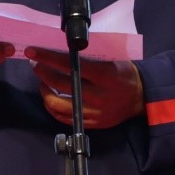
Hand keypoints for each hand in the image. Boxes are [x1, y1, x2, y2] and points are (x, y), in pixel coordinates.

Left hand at [27, 47, 144, 128]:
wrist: (141, 97)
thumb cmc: (125, 73)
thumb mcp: (111, 60)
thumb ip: (89, 59)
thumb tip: (63, 50)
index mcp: (103, 75)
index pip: (69, 64)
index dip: (48, 57)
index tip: (33, 52)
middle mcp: (97, 95)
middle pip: (60, 84)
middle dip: (42, 72)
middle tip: (35, 64)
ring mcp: (93, 112)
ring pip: (57, 104)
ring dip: (44, 91)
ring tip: (42, 81)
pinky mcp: (91, 123)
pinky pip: (63, 118)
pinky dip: (52, 107)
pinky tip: (49, 98)